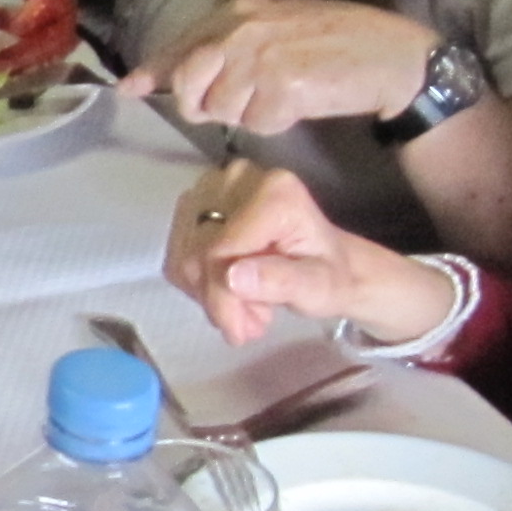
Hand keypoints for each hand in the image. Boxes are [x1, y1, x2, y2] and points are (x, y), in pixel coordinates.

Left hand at [123, 0, 440, 135]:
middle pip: (190, 84)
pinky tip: (301, 104)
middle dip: (205, 105)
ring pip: (223, 110)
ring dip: (250, 114)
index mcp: (241, 10)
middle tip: (239, 105)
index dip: (155, 70)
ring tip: (285, 94)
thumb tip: (179, 74)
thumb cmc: (340, 41)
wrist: (391, 55)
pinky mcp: (281, 86)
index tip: (130, 88)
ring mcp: (261, 57)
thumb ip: (233, 44)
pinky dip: (276, 123)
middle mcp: (243, 29)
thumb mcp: (279, 26)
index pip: (184, 43)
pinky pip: (257, 124)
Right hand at [162, 160, 449, 345]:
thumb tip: (232, 276)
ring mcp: (214, 186)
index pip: (221, 251)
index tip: (242, 332)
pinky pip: (180, 252)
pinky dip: (200, 282)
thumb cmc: (331, 277)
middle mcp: (238, 178)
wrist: (331, 264)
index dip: (223, 298)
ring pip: (185, 255)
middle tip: (251, 322)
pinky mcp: (197, 201)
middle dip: (219, 299)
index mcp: (276, 192)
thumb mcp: (319, 288)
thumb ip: (280, 281)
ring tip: (247, 306)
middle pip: (199, 252)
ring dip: (209, 293)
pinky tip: (231, 288)